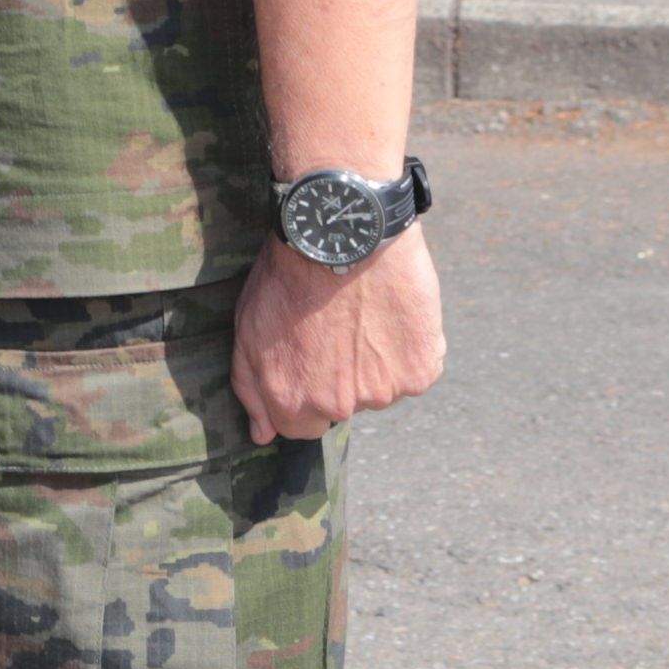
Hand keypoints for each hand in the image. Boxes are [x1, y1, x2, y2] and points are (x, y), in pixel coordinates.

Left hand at [231, 227, 444, 443]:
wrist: (341, 233)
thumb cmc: (289, 275)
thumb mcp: (248, 328)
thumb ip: (252, 388)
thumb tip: (262, 435)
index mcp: (292, 400)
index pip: (301, 427)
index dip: (305, 390)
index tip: (311, 357)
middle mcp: (338, 405)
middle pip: (343, 406)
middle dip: (340, 375)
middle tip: (338, 327)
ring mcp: (383, 391)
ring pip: (382, 386)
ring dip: (377, 361)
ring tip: (365, 313)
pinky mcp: (420, 371)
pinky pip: (418, 368)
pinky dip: (409, 346)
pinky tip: (392, 311)